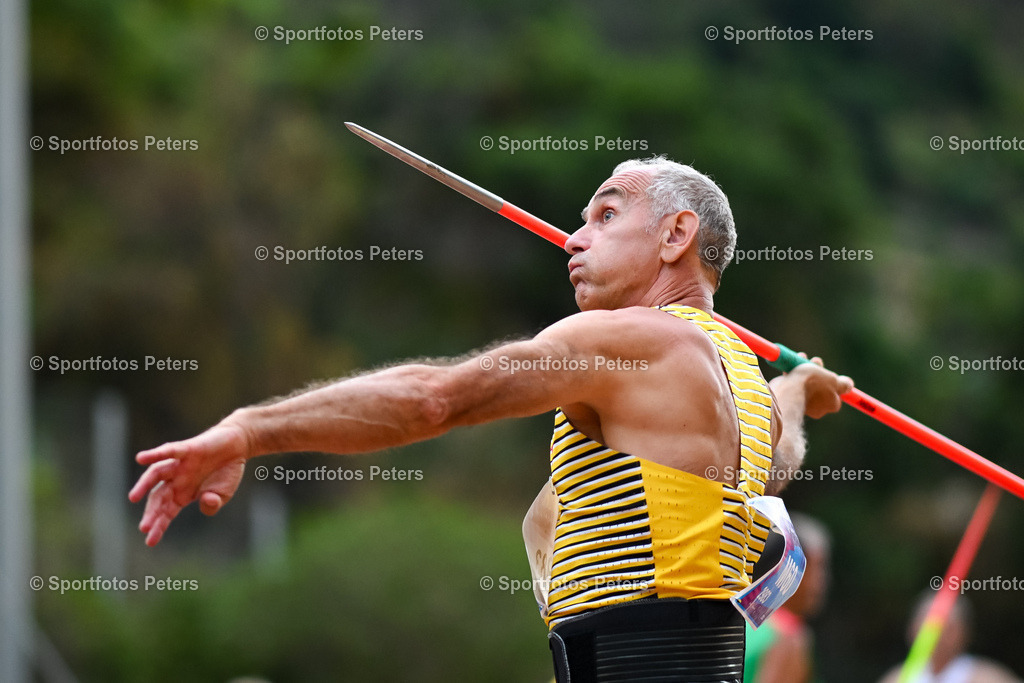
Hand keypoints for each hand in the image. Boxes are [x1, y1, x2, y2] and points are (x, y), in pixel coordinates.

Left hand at [128, 419, 251, 545]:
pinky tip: (141, 458)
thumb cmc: (226, 471)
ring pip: (156, 474)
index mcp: (183, 494)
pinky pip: (169, 451)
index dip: (158, 526)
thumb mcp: (223, 495)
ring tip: (133, 498)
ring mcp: (180, 464)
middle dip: (151, 512)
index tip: (149, 541)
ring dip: (144, 485)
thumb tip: (205, 500)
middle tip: (144, 527)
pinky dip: (155, 454)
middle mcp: (177, 480)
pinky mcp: (187, 449)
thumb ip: (213, 505)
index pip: (166, 512)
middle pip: (158, 497)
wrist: (237, 444)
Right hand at [786, 355, 853, 418]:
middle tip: (816, 361)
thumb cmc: (812, 384)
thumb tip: (850, 385)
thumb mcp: (832, 381)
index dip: (832, 379)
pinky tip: (792, 366)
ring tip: (802, 358)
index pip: (835, 392)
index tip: (828, 371)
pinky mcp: (789, 400)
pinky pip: (794, 385)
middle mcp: (818, 408)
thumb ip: (843, 384)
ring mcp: (803, 404)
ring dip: (805, 370)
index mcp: (831, 405)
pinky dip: (793, 375)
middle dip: (818, 371)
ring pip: (807, 384)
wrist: (788, 390)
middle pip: (821, 386)